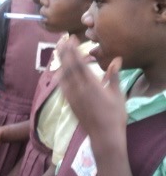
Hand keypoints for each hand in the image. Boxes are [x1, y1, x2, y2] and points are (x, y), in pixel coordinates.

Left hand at [58, 36, 125, 150]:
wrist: (104, 136)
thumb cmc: (114, 115)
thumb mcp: (117, 94)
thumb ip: (113, 76)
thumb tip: (117, 59)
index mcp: (91, 85)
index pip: (79, 63)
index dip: (74, 50)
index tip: (71, 40)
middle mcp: (78, 90)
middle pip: (68, 67)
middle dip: (64, 53)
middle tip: (61, 41)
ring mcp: (72, 97)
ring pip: (63, 76)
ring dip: (60, 63)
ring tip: (58, 52)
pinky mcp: (70, 104)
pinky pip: (62, 87)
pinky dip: (60, 76)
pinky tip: (59, 72)